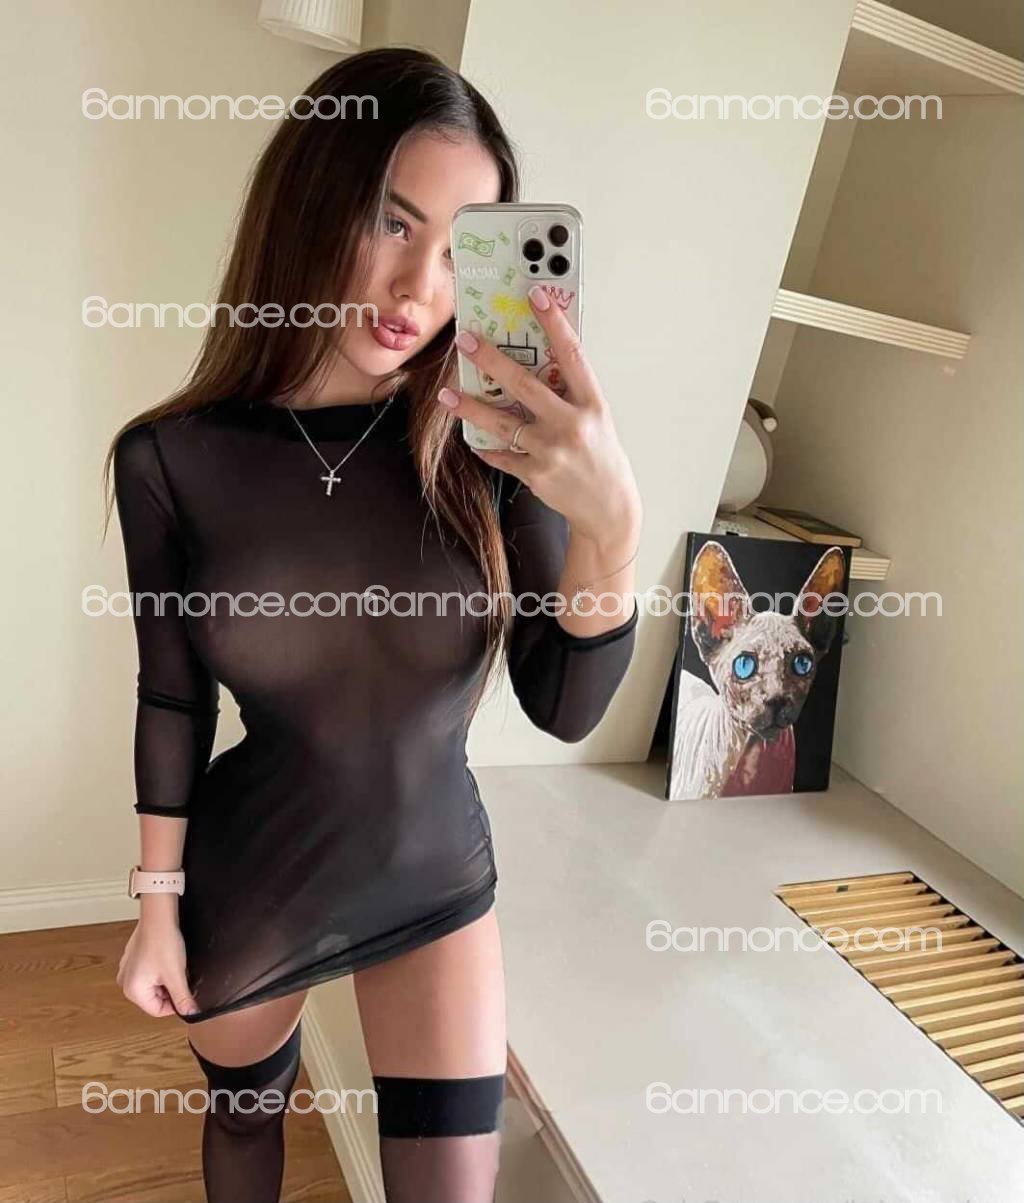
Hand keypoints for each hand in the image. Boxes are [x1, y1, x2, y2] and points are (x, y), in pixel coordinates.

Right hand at [116, 917, 200, 1017]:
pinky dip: (161, 969)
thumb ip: (183, 998)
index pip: (158, 1011)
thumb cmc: (163, 942)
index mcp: (133, 991)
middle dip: (171, 990)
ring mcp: (128, 970)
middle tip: (179, 974)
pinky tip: (167, 957)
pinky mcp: (134, 960)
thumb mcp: (176, 975)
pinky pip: (150, 973)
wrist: (159, 915)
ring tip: (173, 964)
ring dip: (167, 979)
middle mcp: (126, 982)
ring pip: (154, 985)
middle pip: (155, 998)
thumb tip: (191, 1014)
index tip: (186, 994)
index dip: (175, 1005)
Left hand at [440, 285, 641, 549]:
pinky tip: (472, 437)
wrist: (608, 507)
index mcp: (591, 404)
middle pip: (524, 384)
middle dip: (491, 359)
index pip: (572, 354)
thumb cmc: (601, 456)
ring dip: (470, 406)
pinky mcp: (536, 474)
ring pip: (502, 422)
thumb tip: (538, 361)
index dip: (554, 322)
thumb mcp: (596, 418)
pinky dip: (485, 446)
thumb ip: (570, 393)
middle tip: (466, 340)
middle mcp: (572, 424)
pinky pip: (501, 455)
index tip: (535, 295)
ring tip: (447, 393)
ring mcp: (552, 451)